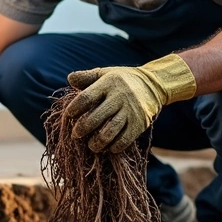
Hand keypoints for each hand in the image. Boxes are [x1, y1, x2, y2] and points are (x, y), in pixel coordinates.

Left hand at [65, 54, 196, 152]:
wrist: (153, 85)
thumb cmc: (121, 81)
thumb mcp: (105, 73)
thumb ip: (87, 77)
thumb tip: (70, 79)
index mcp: (108, 84)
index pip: (87, 97)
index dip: (75, 108)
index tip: (68, 115)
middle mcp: (119, 97)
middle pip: (96, 117)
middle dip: (83, 128)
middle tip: (75, 135)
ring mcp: (131, 111)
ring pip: (110, 131)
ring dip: (97, 142)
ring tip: (91, 146)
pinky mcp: (140, 124)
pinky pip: (125, 139)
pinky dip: (114, 147)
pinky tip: (108, 148)